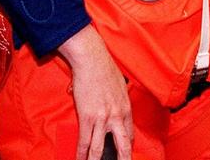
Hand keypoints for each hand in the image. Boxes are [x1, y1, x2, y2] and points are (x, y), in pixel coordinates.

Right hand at [59, 26, 133, 159]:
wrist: (92, 60)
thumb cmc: (104, 68)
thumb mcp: (119, 85)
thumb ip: (117, 99)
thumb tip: (109, 104)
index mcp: (126, 108)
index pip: (129, 134)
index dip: (127, 147)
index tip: (124, 154)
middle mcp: (117, 116)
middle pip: (122, 146)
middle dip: (122, 159)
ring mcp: (103, 119)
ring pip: (100, 148)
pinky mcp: (88, 117)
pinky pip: (84, 141)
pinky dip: (81, 153)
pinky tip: (80, 159)